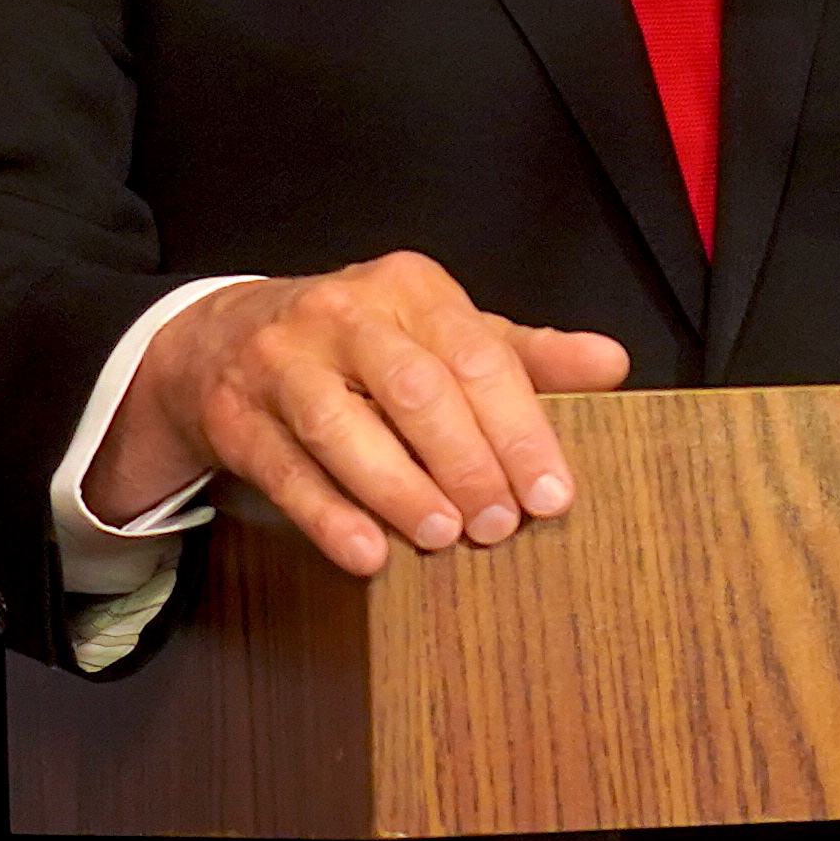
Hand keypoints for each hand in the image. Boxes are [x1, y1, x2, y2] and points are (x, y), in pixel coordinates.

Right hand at [91, 253, 625, 578]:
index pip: (477, 357)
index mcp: (410, 288)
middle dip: (465, 460)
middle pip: (414, 387)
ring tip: (446, 536)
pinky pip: (287, 470)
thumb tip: (612, 364)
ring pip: (341, 425)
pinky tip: (369, 553)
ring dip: (399, 487)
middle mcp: (344, 313)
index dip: (520, 429)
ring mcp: (282, 361)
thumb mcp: (443, 335)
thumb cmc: (362, 345)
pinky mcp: (237, 416)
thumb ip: (525, 356)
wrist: (227, 342)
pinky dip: (330, 515)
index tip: (551, 494)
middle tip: (500, 524)